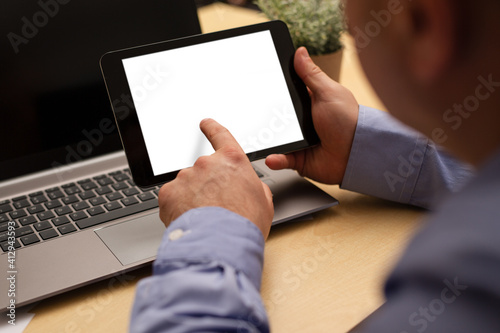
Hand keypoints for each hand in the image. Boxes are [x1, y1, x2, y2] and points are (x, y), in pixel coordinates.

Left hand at [158, 119, 273, 238]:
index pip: (220, 136)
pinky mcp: (168, 193)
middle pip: (204, 170)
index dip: (212, 128)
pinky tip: (191, 221)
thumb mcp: (263, 201)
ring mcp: (185, 177)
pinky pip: (173, 198)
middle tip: (216, 208)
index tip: (205, 123)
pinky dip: (179, 208)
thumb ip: (252, 185)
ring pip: (187, 185)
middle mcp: (206, 163)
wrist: (220, 244)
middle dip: (207, 185)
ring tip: (205, 220)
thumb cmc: (244, 225)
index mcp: (232, 160)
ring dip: (193, 198)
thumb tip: (246, 186)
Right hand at [265, 47, 358, 184]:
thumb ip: (311, 75)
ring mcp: (299, 140)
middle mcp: (302, 121)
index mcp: (309, 102)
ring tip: (258, 139)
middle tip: (252, 114)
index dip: (272, 89)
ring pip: (275, 138)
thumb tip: (300, 52)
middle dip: (265, 116)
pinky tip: (271, 157)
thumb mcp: (328, 92)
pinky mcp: (298, 158)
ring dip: (267, 140)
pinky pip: (281, 158)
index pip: (286, 93)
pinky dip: (275, 159)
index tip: (256, 86)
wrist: (356, 155)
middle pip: (276, 116)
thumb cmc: (348, 122)